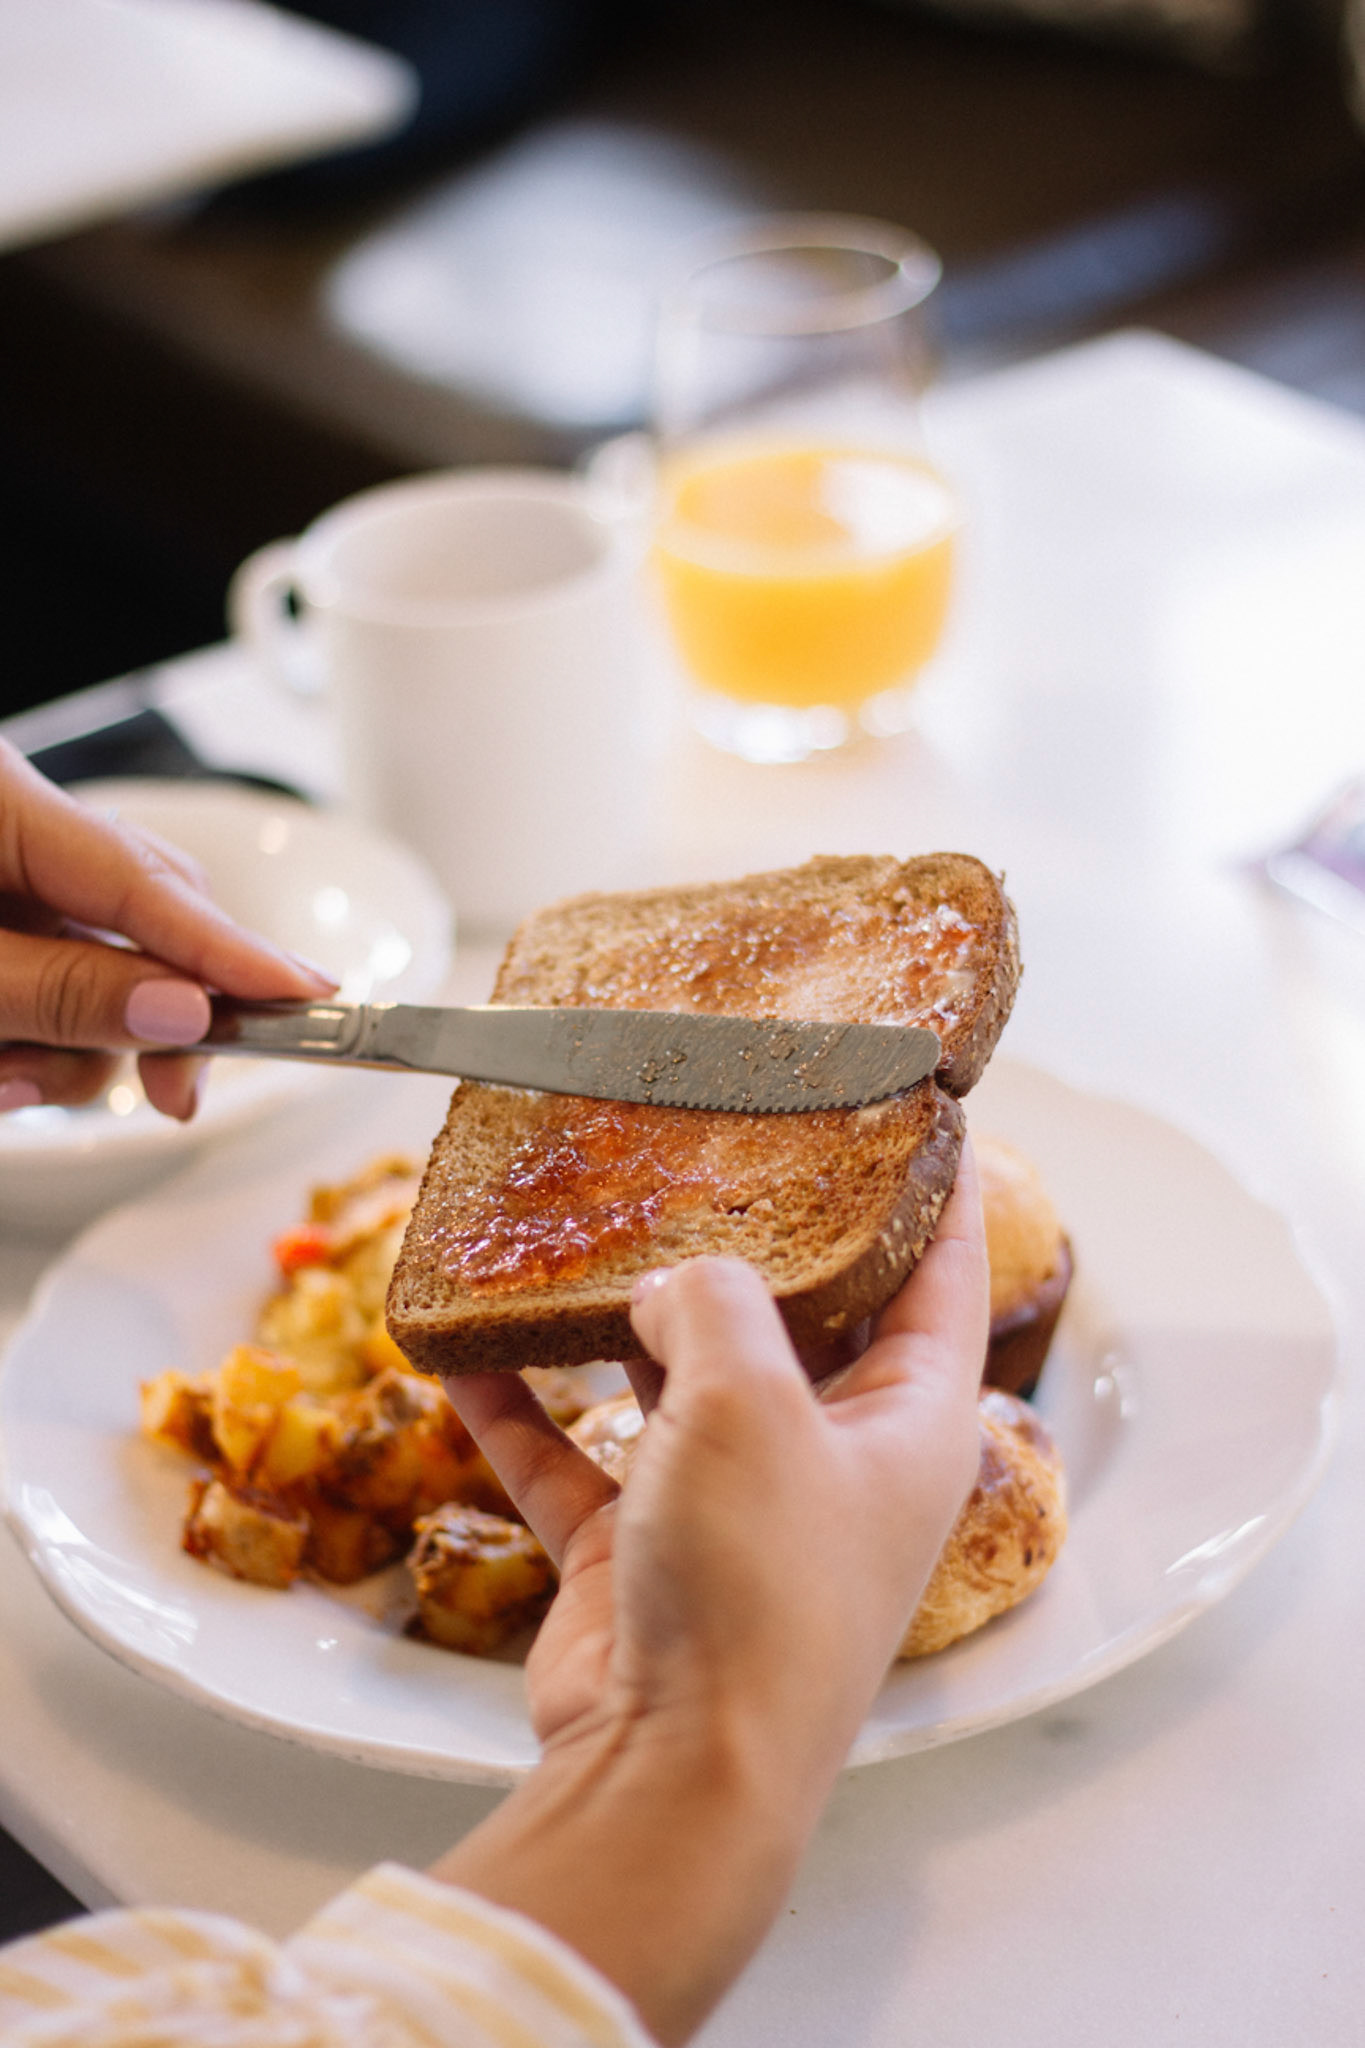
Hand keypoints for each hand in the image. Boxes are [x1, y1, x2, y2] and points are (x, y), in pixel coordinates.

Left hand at [0, 740, 335, 1119]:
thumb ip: (62, 992)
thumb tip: (186, 1010)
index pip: (148, 879)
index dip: (231, 947)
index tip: (311, 996)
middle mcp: (16, 833)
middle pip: (143, 921)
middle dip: (153, 1019)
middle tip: (174, 1097)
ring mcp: (7, 881)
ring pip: (101, 968)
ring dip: (72, 1050)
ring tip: (3, 1083)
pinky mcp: (3, 925)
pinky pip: (56, 985)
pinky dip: (37, 1041)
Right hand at [435, 1143, 986, 2043]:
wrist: (674, 1779)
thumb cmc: (758, 1586)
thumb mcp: (750, 1399)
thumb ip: (714, 1303)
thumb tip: (669, 1284)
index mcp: (911, 1420)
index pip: (945, 1271)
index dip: (938, 1184)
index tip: (916, 1103)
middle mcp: (833, 1460)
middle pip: (802, 1317)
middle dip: (749, 1239)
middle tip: (705, 1145)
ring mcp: (735, 1509)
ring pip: (678, 1382)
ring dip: (620, 1322)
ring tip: (571, 1234)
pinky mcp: (644, 1556)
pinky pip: (578, 1460)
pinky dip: (525, 1413)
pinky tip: (462, 1354)